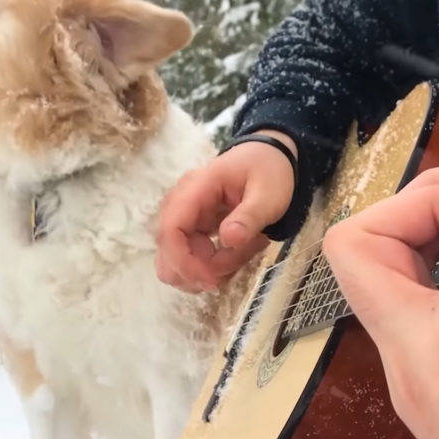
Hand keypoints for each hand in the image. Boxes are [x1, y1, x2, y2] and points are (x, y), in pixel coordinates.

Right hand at [155, 129, 295, 291]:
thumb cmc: (269, 172)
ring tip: (244, 252)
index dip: (183, 261)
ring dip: (209, 269)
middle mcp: (181, 203)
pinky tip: (237, 254)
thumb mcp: (268, 194)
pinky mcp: (193, 228)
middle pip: (168, 251)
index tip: (211, 281)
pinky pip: (192, 257)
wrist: (270, 157)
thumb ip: (249, 217)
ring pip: (178, 260)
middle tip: (236, 266)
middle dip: (199, 269)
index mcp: (195, 188)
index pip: (170, 229)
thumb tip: (228, 240)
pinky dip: (212, 265)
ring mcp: (185, 217)